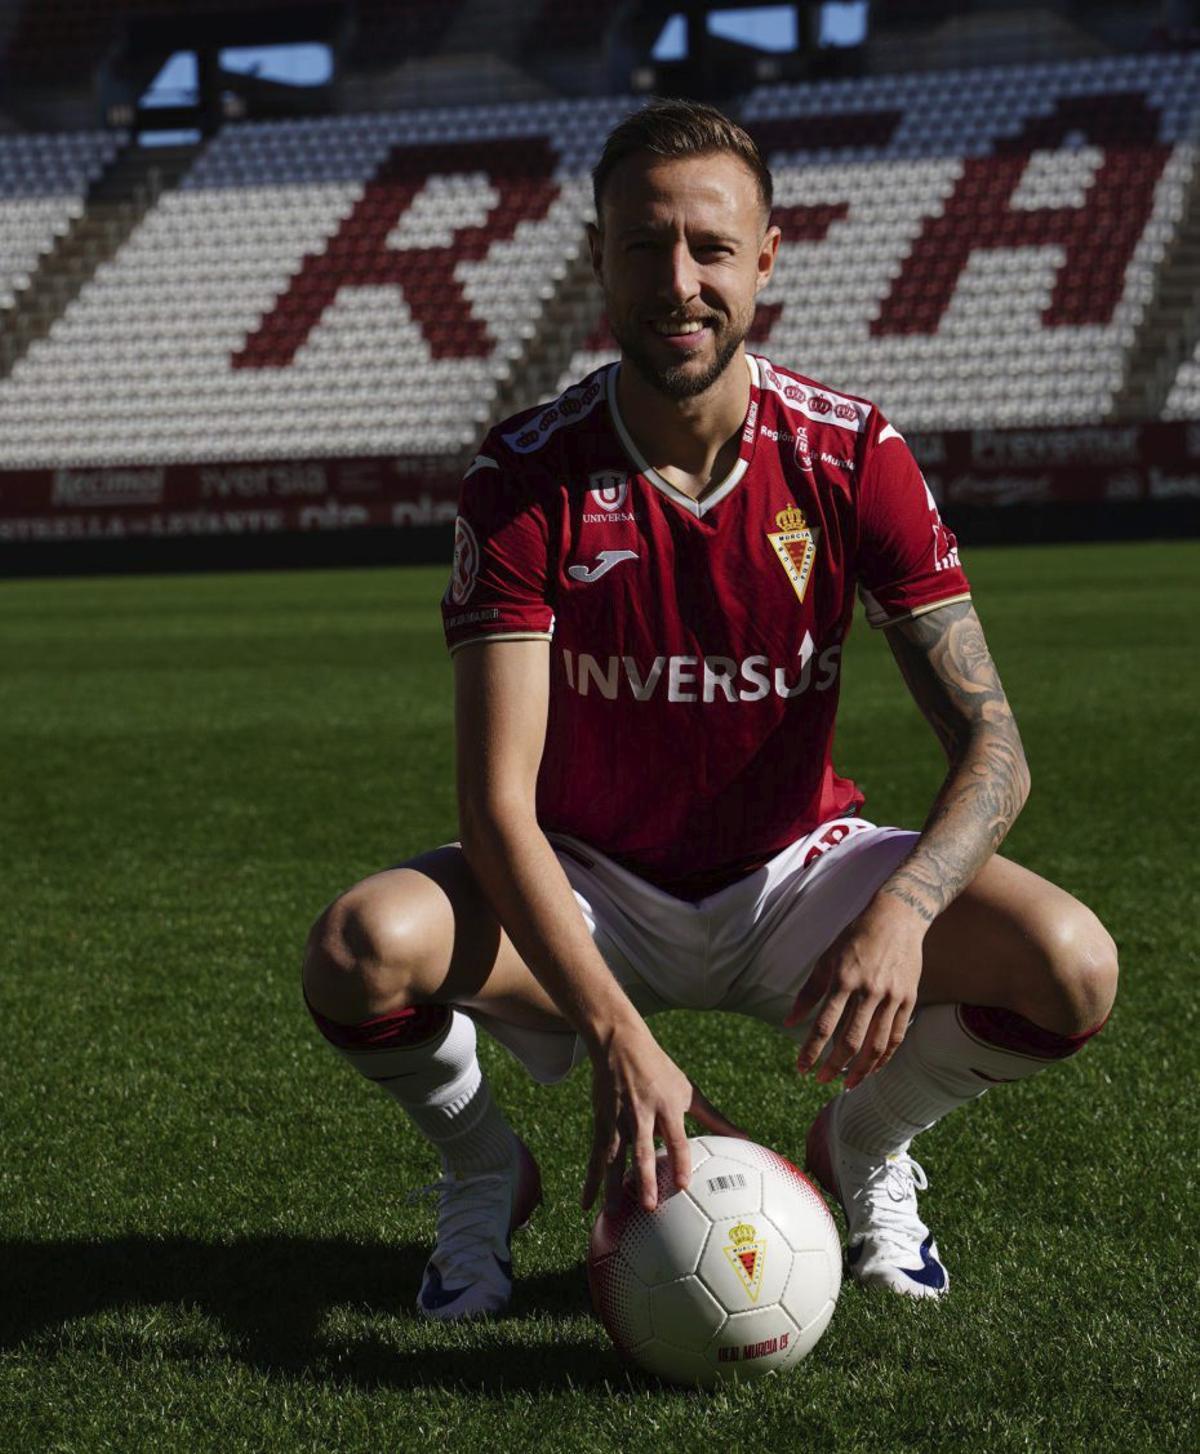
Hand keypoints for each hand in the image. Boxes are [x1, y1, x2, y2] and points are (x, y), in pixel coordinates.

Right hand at [580, 1020, 745, 1214]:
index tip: (683, 1185)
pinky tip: (587, 1204)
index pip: (676, 1138)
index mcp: (667, 1106)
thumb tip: (746, 1138)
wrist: (621, 1044)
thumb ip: (716, 1119)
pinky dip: (591, 1181)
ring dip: (612, 1185)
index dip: (679, 1160)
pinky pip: (596, 1156)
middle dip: (645, 1178)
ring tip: (613, 1213)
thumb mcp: (690, 1091)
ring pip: (614, 1156)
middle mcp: (641, 1114)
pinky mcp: (601, 1123)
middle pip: (643, 1150)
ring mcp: (618, 1119)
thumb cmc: (661, 1070)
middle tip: (648, 1206)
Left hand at [785, 896, 925, 1089]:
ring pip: (877, 1044)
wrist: (898, 919)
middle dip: (834, 1066)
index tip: (801, 1069)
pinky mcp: (909, 999)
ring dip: (861, 1069)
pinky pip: (896, 1036)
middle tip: (821, 1081)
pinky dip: (884, 1057)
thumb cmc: (855, 938)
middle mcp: (869, 991)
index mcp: (844, 979)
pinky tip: (872, 1068)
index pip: (825, 1025)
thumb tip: (789, 1023)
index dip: (811, 1051)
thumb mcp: (827, 959)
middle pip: (851, 1041)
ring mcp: (892, 996)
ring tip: (847, 1083)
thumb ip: (808, 993)